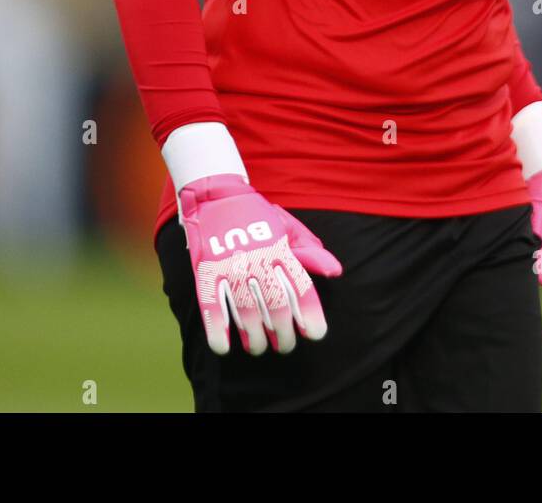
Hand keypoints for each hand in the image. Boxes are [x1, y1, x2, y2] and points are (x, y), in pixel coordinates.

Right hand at [176, 173, 342, 355]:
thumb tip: (335, 271)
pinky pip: (212, 304)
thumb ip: (309, 252)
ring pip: (247, 311)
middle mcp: (258, 258)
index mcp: (280, 248)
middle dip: (284, 333)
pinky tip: (224, 346)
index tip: (315, 334)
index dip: (310, 314)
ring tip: (259, 347)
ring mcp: (231, 265)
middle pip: (276, 305)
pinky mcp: (207, 269)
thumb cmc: (257, 215)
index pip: (301, 287)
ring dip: (255, 337)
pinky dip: (217, 328)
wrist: (217, 194)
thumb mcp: (287, 227)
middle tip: (285, 346)